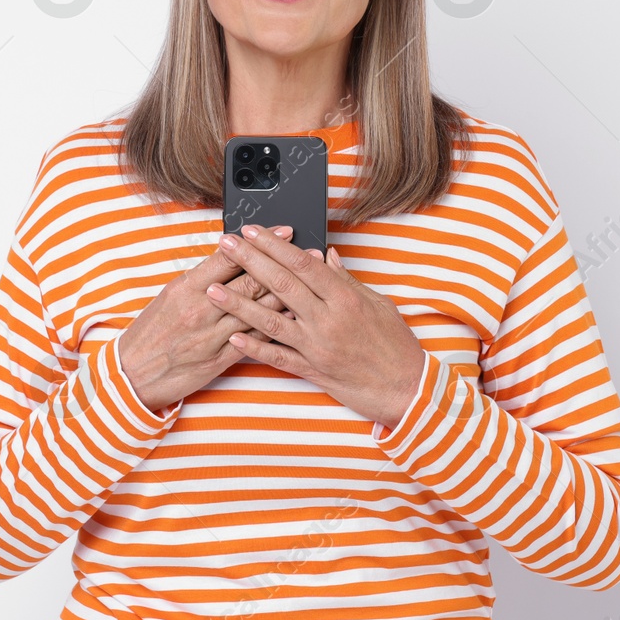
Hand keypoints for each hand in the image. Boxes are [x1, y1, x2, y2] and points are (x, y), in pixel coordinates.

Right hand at [117, 225, 298, 414]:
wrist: (133, 374)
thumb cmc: (151, 332)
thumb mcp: (169, 296)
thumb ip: (200, 278)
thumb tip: (230, 256)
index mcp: (186, 288)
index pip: (228, 258)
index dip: (259, 243)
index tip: (281, 230)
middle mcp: (201, 309)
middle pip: (249, 281)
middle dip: (282, 263)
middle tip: (307, 248)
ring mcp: (212, 335)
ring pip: (257, 309)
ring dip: (288, 292)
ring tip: (311, 278)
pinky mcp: (220, 359)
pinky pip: (254, 340)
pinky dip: (276, 326)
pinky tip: (295, 315)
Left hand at [204, 223, 427, 430]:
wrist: (406, 388)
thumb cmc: (396, 344)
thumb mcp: (379, 303)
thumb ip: (348, 280)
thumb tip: (327, 255)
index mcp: (345, 298)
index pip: (303, 263)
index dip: (274, 245)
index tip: (253, 231)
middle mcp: (328, 320)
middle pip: (281, 284)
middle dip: (250, 261)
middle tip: (226, 244)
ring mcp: (316, 346)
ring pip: (270, 320)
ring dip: (239, 303)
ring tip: (213, 288)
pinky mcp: (312, 370)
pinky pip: (277, 358)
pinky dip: (254, 347)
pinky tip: (233, 336)